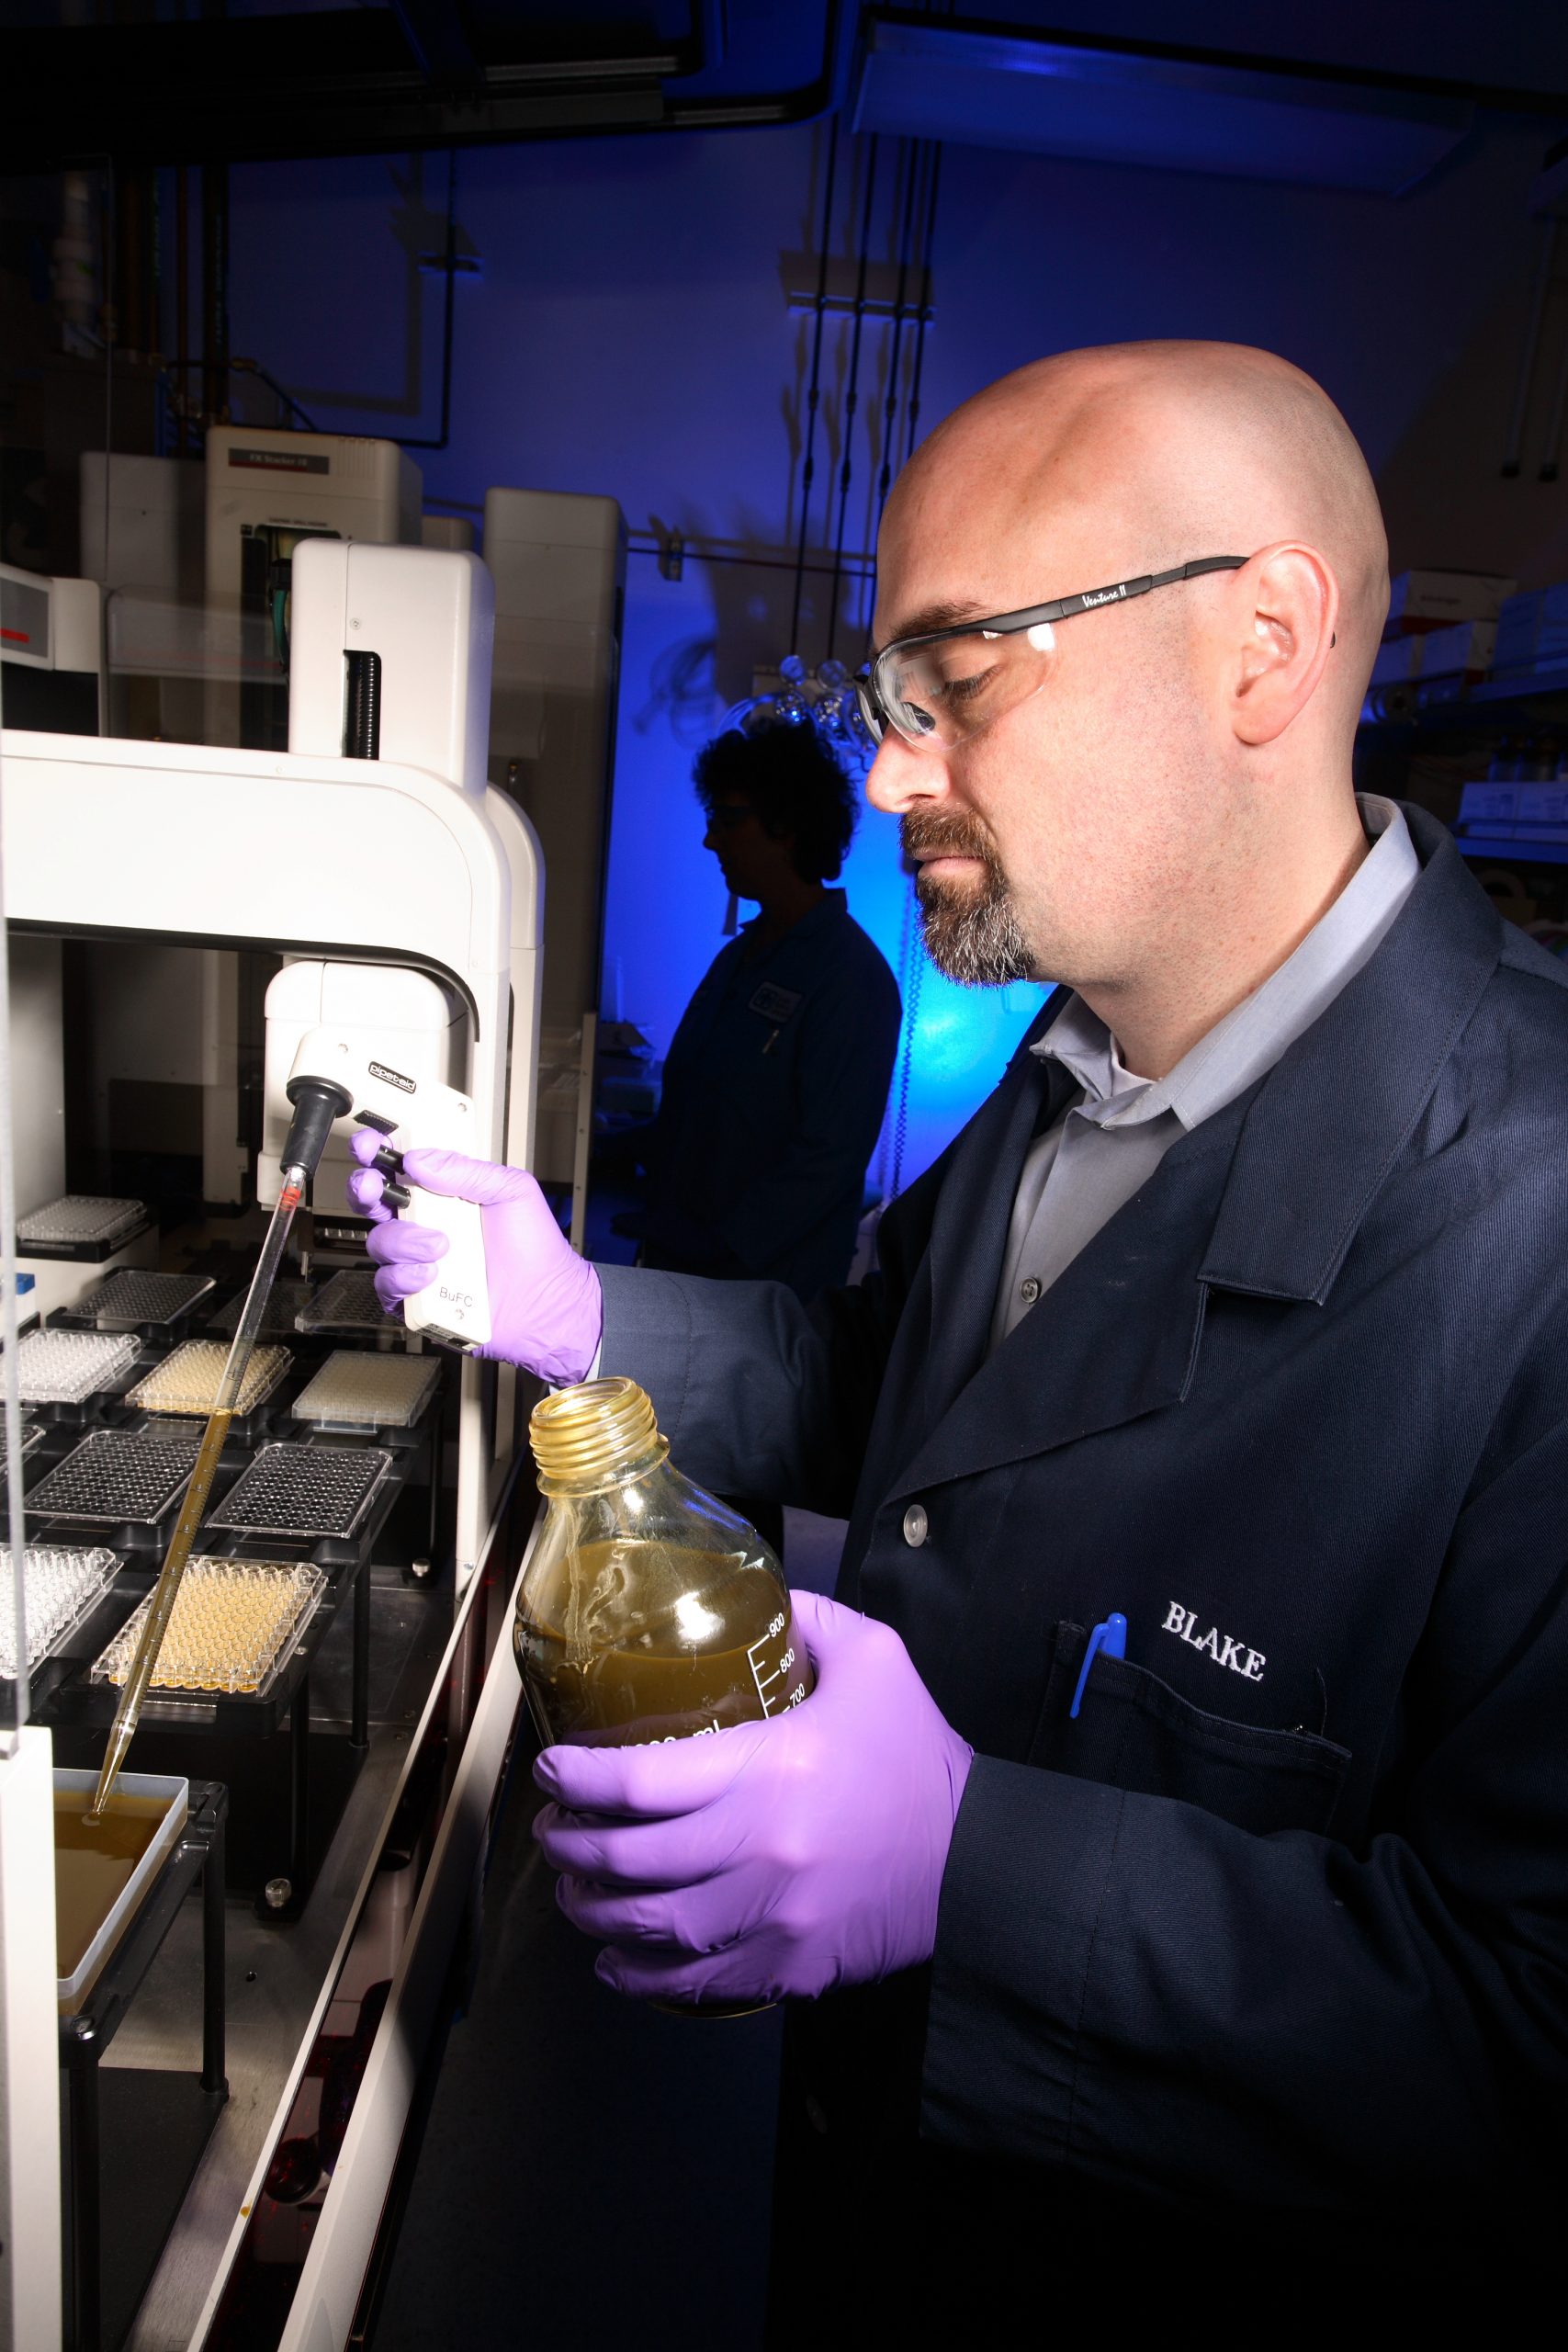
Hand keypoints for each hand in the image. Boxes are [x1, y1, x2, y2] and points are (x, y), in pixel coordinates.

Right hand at [348, 1134, 601, 1383]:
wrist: (546, 1302)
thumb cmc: (534, 1248)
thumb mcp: (512, 1191)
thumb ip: (467, 1170)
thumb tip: (420, 1160)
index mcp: (443, 1194)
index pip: (399, 1167)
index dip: (376, 1152)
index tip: (369, 1145)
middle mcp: (424, 1225)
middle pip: (372, 1201)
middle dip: (366, 1189)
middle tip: (377, 1188)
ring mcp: (416, 1261)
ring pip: (379, 1242)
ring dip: (404, 1241)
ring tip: (442, 1246)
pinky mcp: (415, 1297)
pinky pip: (387, 1285)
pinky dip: (406, 1278)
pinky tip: (433, 1275)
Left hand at [532, 1590, 972, 2005]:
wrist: (981, 1861)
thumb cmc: (920, 1760)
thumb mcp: (875, 1659)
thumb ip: (806, 1620)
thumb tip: (753, 1598)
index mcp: (771, 1769)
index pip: (636, 1782)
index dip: (575, 1778)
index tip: (551, 1768)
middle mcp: (760, 1850)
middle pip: (628, 1860)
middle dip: (569, 1846)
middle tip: (553, 1830)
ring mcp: (771, 1918)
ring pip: (649, 1928)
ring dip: (594, 1911)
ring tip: (575, 1889)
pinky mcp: (787, 1968)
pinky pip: (693, 1984)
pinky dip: (641, 1976)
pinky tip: (616, 1960)